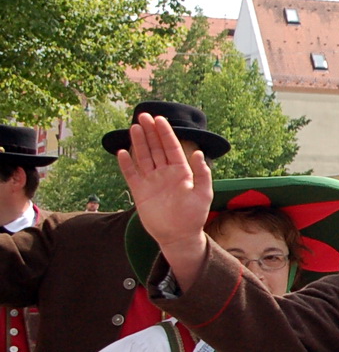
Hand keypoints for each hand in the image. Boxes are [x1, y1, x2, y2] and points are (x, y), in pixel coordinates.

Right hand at [116, 114, 213, 275]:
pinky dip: (126, 164)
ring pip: (143, 157)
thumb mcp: (203, 194)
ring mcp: (151, 181)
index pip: (171, 147)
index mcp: (181, 172)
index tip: (159, 119)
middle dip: (150, 132)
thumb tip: (198, 152)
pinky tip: (123, 152)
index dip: (165, 133)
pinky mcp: (140, 191)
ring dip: (139, 143)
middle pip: (156, 148)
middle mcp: (165, 174)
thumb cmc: (194, 216)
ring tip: (134, 127)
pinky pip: (131, 174)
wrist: (178, 236)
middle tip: (143, 116)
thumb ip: (202, 174)